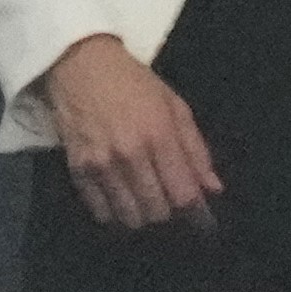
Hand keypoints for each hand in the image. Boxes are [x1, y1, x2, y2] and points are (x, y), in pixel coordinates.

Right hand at [40, 34, 222, 230]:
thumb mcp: (175, 106)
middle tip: (171, 201)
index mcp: (160, 135)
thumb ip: (195, 149)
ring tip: (147, 201)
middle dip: (170, 213)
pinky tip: (122, 200)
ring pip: (129, 217)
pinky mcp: (77, 172)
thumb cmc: (134, 83)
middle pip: (157, 211)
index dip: (198, 214)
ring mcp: (101, 166)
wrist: (81, 67)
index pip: (183, 193)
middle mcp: (131, 156)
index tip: (205, 223)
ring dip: (143, 216)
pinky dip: (115, 214)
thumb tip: (213, 187)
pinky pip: (101, 213)